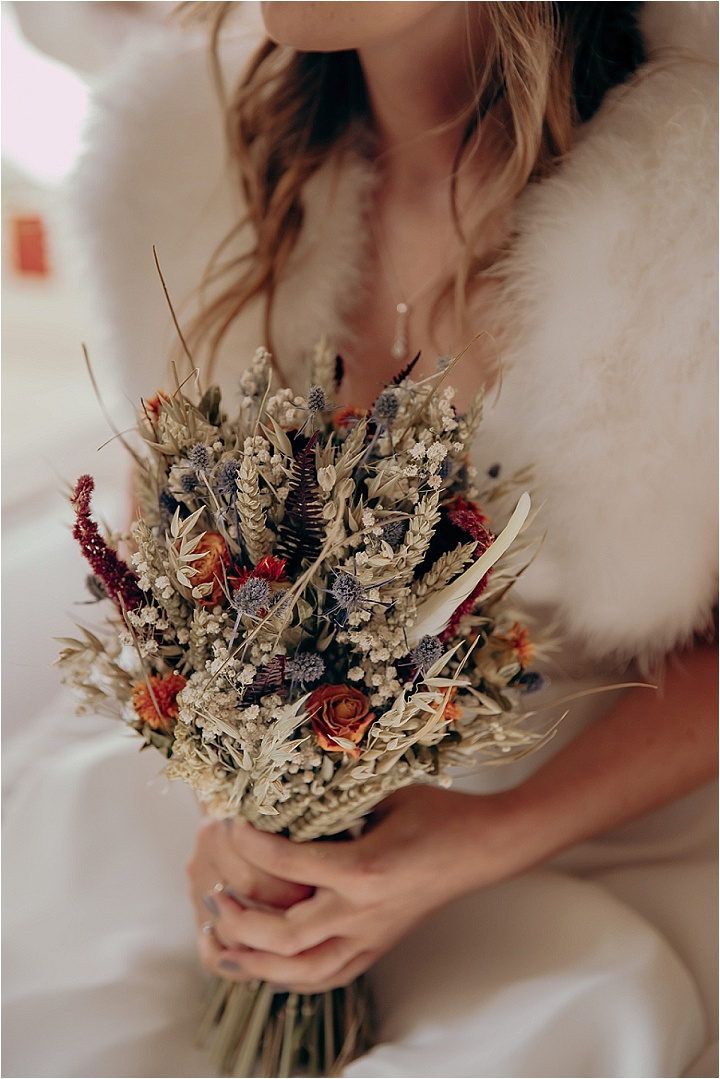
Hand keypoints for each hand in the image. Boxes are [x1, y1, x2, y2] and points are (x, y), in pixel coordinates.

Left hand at [187, 785, 518, 992]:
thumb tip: (285, 796)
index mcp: (363, 868)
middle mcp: (363, 911)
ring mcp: (371, 935)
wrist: (482, 847)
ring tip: (225, 943)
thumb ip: (336, 805)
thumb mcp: (384, 794)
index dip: (251, 845)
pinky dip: (292, 977)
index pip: (288, 865)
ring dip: (257, 962)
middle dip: (240, 920)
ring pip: (303, 970)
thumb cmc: (436, 813)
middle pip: (285, 934)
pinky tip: (268, 967)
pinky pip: (329, 977)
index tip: (229, 825)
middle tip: (214, 898)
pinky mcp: (379, 946)